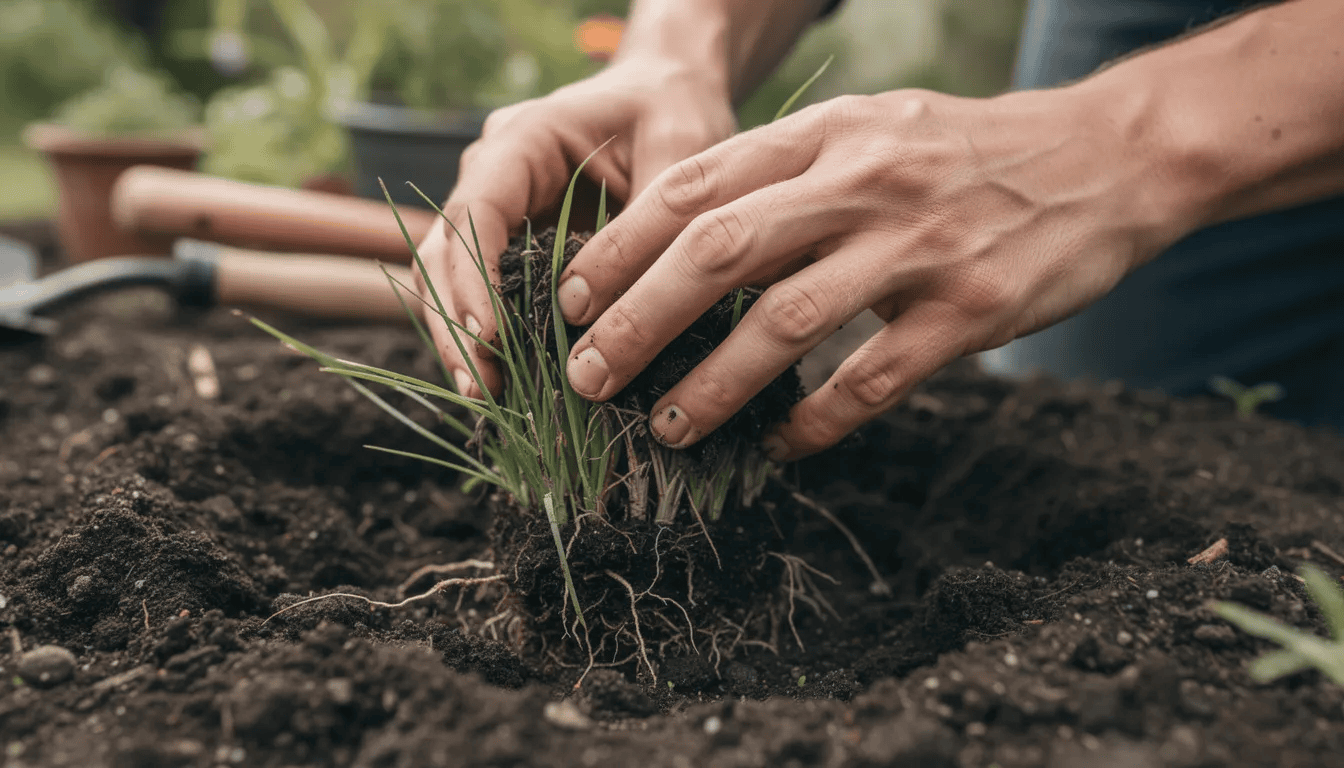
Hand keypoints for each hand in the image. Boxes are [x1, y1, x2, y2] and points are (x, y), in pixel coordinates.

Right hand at [415, 57, 735, 396]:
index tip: (490, 338)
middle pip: (445, 253)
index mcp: (522, 141)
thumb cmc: (674, 111)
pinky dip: (486, 332)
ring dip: (461, 336)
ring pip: (449, 276)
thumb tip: (622, 316)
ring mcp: (496, 207)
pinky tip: (505, 379)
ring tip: (485, 395)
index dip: (474, 279)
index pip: (476, 213)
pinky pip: (480, 287)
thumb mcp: (678, 155)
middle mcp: (492, 172)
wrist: (669, 91)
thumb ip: (649, 227)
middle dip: (457, 323)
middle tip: (481, 387)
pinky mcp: (511, 237)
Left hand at [557, 87, 1199, 459]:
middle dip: (639, 319)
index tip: (569, 300)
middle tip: (587, 376)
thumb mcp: (872, 129)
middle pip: (721, 251)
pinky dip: (818, 419)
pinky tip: (782, 446)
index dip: (622, 247)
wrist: (1107, 158)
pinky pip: (875, 378)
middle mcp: (865, 182)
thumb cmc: (968, 151)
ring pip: (788, 322)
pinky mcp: (973, 309)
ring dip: (715, 384)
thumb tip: (687, 233)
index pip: (697, 186)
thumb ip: (788, 171)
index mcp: (830, 134)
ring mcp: (920, 246)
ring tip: (668, 427)